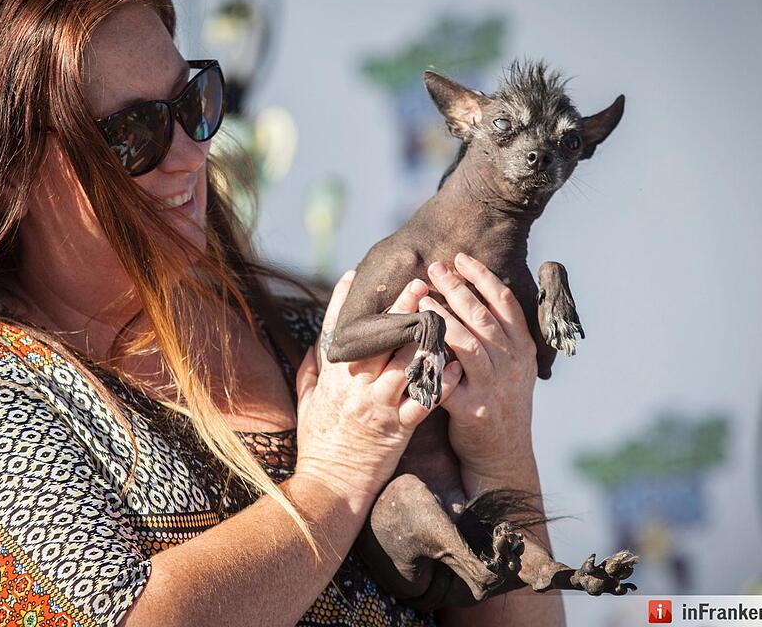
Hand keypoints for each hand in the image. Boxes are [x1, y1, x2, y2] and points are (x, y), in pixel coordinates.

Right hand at [293, 270, 462, 511]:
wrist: (331, 487)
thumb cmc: (317, 444)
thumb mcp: (306, 401)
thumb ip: (312, 370)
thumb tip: (318, 342)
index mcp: (332, 378)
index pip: (337, 332)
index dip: (343, 301)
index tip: (353, 275)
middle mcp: (355, 387)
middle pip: (380, 340)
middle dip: (399, 309)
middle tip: (417, 284)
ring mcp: (378, 406)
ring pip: (406, 363)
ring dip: (427, 338)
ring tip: (444, 315)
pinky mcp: (399, 428)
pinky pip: (425, 399)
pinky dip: (441, 381)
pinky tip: (455, 364)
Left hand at [419, 253, 538, 482]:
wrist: (502, 456)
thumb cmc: (498, 403)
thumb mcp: (510, 368)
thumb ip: (497, 337)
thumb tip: (471, 295)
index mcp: (522, 349)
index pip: (505, 303)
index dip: (483, 278)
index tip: (461, 258)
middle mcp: (512, 364)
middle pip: (484, 317)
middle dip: (458, 288)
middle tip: (435, 267)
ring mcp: (494, 387)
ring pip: (468, 343)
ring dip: (443, 318)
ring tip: (421, 300)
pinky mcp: (473, 410)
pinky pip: (448, 379)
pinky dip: (431, 360)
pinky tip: (412, 345)